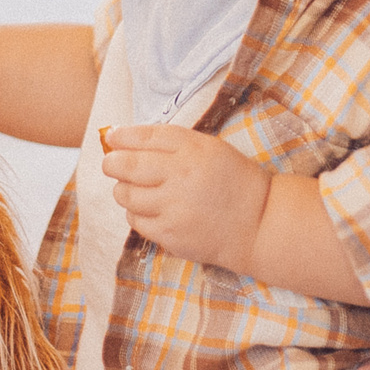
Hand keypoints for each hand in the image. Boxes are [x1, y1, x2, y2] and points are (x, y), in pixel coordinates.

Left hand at [102, 123, 270, 273]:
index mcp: (194, 150)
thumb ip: (173, 142)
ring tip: (133, 188)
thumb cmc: (234, 182)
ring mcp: (174, 207)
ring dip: (123, 189)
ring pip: (126, 195)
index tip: (111, 136)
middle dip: (112, 163)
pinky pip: (136, 221)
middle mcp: (182, 176)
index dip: (123, 135)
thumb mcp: (212, 149)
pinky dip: (135, 213)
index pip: (147, 137)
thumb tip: (125, 137)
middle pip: (128, 165)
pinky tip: (149, 209)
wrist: (258, 224)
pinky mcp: (170, 234)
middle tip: (111, 163)